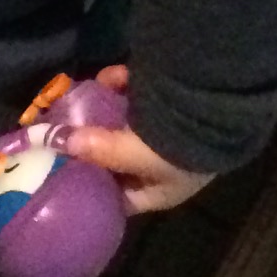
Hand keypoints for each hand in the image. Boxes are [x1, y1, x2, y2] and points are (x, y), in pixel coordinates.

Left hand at [49, 63, 220, 216]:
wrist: (217, 109)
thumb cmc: (175, 149)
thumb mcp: (132, 156)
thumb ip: (97, 151)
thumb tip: (59, 142)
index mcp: (161, 191)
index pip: (122, 199)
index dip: (93, 189)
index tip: (64, 173)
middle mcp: (165, 166)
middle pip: (119, 158)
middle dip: (93, 143)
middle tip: (63, 132)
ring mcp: (170, 135)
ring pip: (126, 124)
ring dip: (104, 109)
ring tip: (79, 98)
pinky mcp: (172, 105)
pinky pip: (140, 97)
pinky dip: (124, 86)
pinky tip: (112, 76)